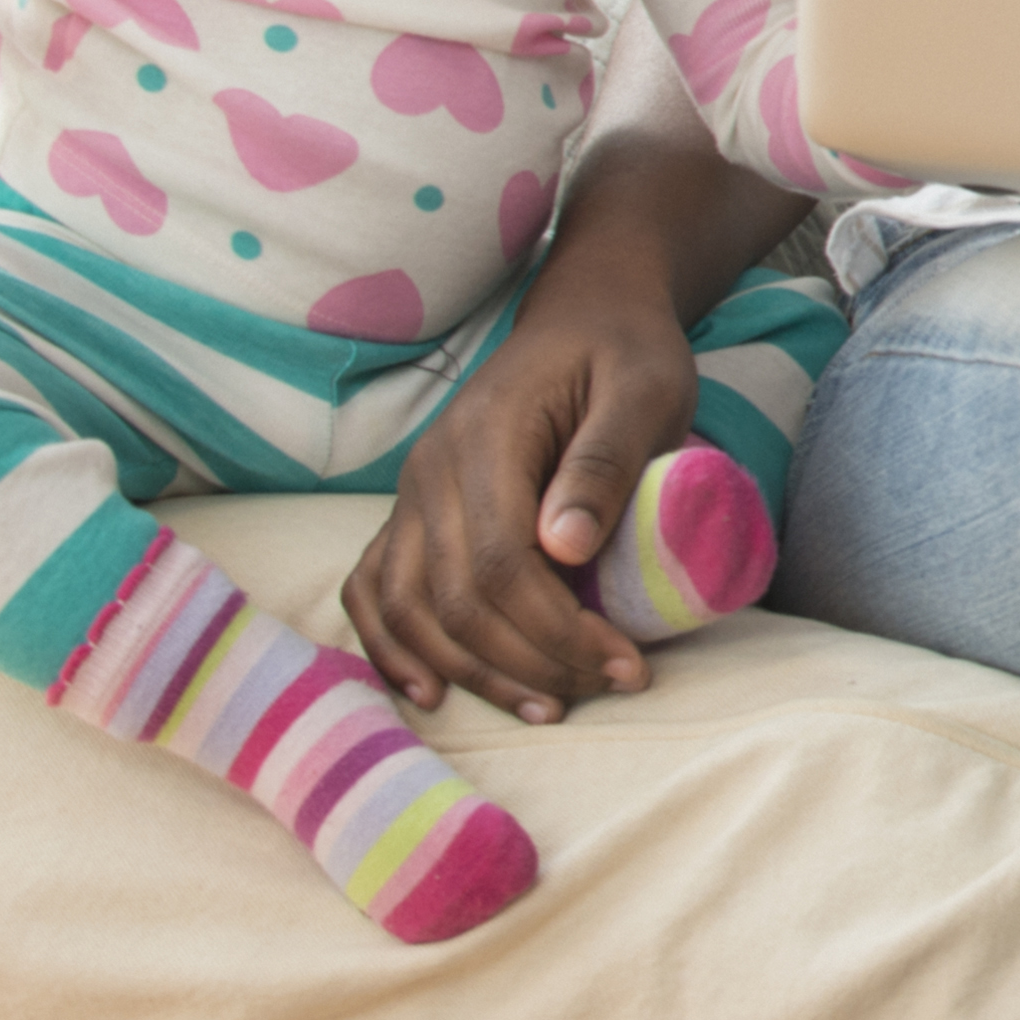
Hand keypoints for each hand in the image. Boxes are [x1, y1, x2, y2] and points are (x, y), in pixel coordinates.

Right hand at [344, 268, 695, 721]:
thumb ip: (606, 461)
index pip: (500, 565)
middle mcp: (430, 471)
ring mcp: (411, 493)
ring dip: (472, 670)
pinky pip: (375, 588)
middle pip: (453, 600)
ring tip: (545, 705)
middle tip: (604, 687)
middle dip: (528, 661)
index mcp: (485, 438)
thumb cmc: (626, 354)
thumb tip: (565, 548)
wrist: (585, 314)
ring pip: (409, 607)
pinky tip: (432, 690)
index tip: (625, 665)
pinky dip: (393, 645)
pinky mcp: (412, 511)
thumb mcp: (645, 389)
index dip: (556, 629)